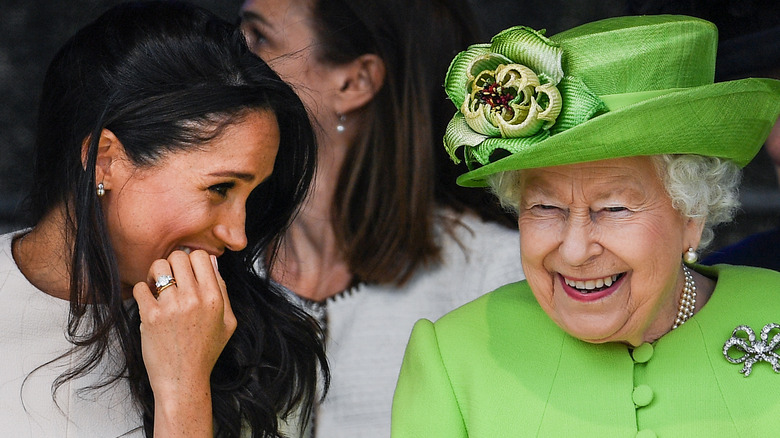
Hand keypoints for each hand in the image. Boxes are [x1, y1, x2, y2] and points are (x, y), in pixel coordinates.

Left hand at [133, 250, 236, 435]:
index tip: (186, 271)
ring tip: (157, 287)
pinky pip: (141, 287)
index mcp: (214, 298)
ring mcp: (172, 307)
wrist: (183, 379)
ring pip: (159, 266)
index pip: (201, 256)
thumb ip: (222, 290)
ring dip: (156, 274)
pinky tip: (148, 303)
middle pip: (179, 256)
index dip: (192, 259)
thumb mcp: (228, 321)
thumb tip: (212, 262)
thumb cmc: (205, 351)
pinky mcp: (151, 316)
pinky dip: (142, 291)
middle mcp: (195, 299)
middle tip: (170, 279)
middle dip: (172, 264)